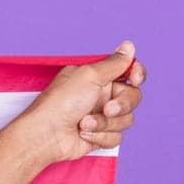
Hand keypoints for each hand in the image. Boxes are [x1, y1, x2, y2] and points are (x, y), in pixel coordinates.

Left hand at [11, 40, 146, 166]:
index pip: (129, 72)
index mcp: (98, 78)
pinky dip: (100, 137)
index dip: (137, 75)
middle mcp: (101, 96)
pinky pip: (116, 137)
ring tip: (84, 123)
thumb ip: (113, 63)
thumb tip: (129, 46)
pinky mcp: (99, 136)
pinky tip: (82, 135)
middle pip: (133, 97)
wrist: (45, 136)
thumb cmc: (60, 103)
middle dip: (122, 105)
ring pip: (126, 119)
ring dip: (105, 123)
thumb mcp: (88, 76)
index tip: (135, 79)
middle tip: (106, 109)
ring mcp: (100, 117)